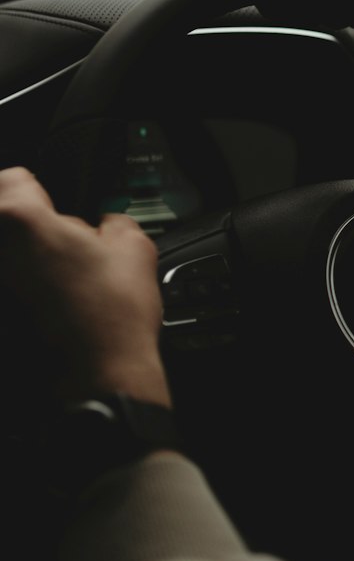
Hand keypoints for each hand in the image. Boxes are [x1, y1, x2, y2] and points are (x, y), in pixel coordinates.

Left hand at [0, 167, 169, 406]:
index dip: (40, 190)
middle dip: (24, 230)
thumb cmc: (110, 320)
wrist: (96, 382)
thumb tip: (101, 225)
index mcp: (20, 220)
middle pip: (2, 219)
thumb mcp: (133, 248)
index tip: (51, 205)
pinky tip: (41, 312)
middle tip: (52, 247)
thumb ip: (113, 220)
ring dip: (18, 265)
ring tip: (49, 285)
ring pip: (4, 260)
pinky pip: (6, 291)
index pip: (13, 177)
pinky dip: (17, 297)